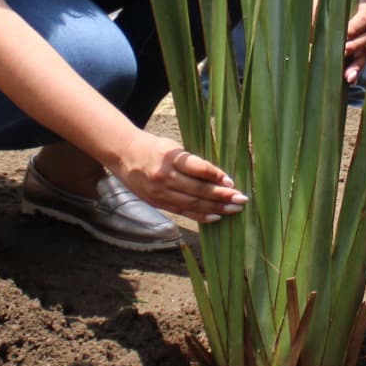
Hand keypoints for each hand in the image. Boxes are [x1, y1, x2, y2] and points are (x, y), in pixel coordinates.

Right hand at [106, 130, 246, 223]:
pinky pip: (183, 211)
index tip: (232, 182)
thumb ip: (191, 162)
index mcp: (169, 158)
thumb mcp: (172, 148)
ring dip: (216, 207)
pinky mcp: (158, 202)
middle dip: (222, 195)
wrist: (123, 155)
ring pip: (193, 203)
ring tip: (234, 209)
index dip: (216, 176)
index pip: (197, 168)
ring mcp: (160, 192)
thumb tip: (218, 177)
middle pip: (198, 189)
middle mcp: (165, 177)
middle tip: (241, 199)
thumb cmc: (153, 148)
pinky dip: (200, 215)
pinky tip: (216, 217)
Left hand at [344, 0, 365, 82]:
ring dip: (356, 64)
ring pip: (365, 52)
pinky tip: (349, 79)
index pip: (364, 17)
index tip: (342, 33)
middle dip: (354, 45)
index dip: (354, 26)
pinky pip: (361, 62)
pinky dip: (355, 71)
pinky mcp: (361, 52)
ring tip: (347, 75)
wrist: (330, 9)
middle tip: (342, 51)